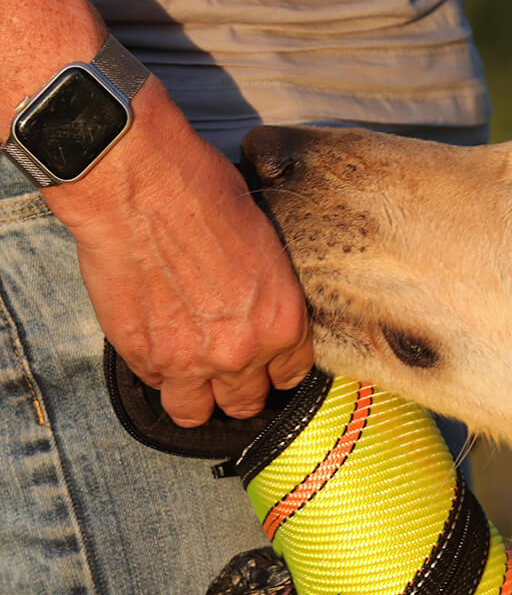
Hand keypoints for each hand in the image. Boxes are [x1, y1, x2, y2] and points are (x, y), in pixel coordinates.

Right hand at [45, 77, 313, 426]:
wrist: (136, 181)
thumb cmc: (202, 194)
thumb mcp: (263, 244)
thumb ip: (266, 296)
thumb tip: (257, 313)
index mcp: (284, 323)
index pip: (291, 375)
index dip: (274, 370)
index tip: (262, 364)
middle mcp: (244, 353)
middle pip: (247, 402)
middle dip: (237, 388)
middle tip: (222, 368)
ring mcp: (192, 362)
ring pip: (198, 412)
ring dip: (195, 396)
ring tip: (187, 374)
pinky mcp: (145, 358)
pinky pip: (156, 385)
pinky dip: (156, 370)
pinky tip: (154, 342)